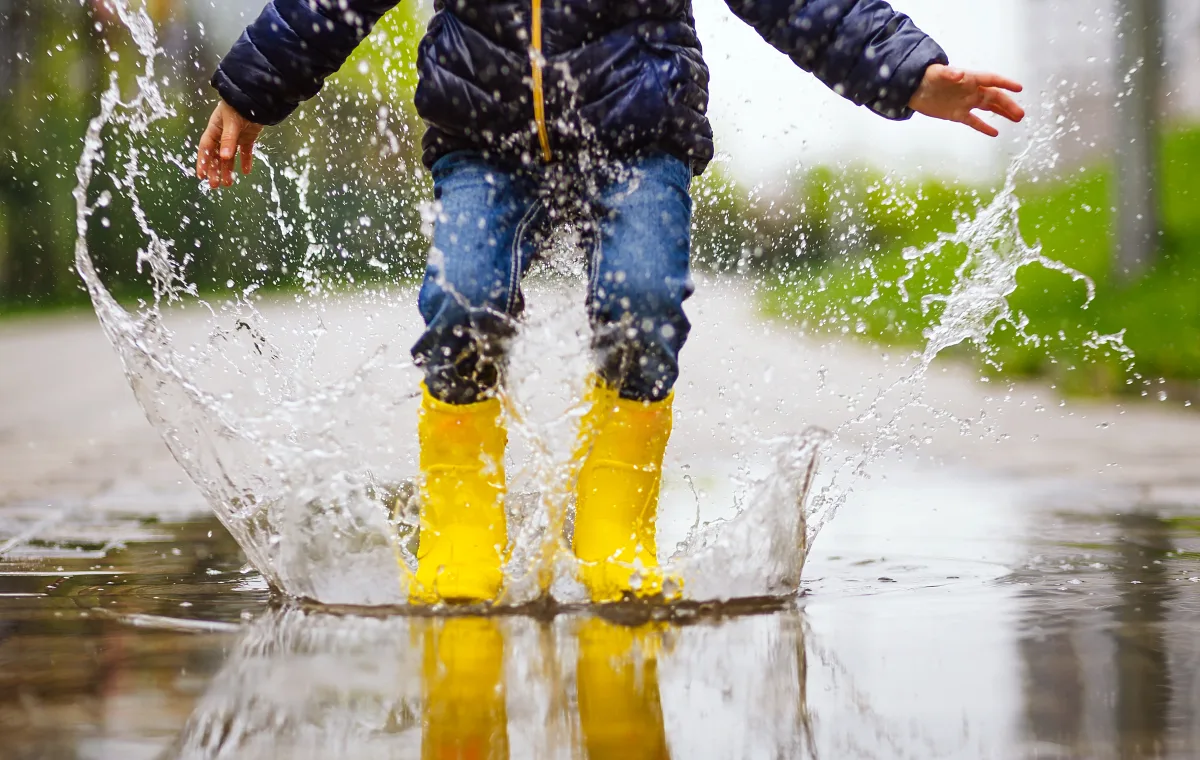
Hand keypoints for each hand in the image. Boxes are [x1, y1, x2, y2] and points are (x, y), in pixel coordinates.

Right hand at [195, 100, 262, 188]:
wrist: (255, 98)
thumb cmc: (237, 107)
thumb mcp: (231, 123)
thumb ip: (228, 140)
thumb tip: (224, 157)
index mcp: (214, 129)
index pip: (206, 148)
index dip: (203, 162)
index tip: (201, 176)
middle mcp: (222, 135)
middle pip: (216, 156)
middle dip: (215, 170)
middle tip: (214, 185)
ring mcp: (235, 137)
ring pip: (229, 157)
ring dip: (228, 169)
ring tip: (228, 183)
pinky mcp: (247, 138)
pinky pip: (245, 152)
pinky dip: (245, 161)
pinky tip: (246, 172)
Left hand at [908, 64, 1024, 136]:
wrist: (913, 88)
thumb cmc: (927, 76)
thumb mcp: (937, 73)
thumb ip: (949, 74)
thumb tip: (959, 74)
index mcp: (969, 79)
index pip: (991, 80)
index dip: (1005, 83)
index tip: (1018, 88)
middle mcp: (971, 91)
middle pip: (994, 97)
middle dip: (1007, 104)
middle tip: (1020, 114)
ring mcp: (965, 103)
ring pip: (988, 108)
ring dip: (1002, 113)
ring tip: (1016, 119)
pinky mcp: (957, 114)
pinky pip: (973, 121)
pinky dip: (983, 126)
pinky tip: (995, 132)